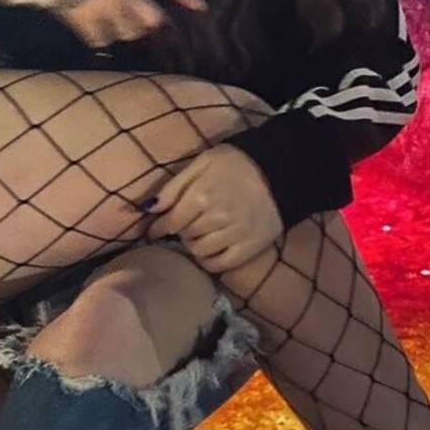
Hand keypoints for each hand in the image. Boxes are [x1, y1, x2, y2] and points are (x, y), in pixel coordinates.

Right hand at [55, 0, 206, 48]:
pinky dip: (98, 38)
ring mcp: (102, 10)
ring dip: (123, 31)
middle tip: (147, 23)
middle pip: (148, 17)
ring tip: (115, 26)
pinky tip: (93, 33)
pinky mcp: (84, 23)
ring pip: (126, 32)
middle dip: (149, 21)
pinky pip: (98, 40)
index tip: (201, 7)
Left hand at [145, 144, 282, 271]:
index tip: (154, 231)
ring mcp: (235, 235)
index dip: (159, 228)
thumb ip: (174, 186)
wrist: (280, 171)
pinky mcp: (251, 247)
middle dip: (181, 230)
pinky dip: (209, 261)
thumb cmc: (236, 164)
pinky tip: (210, 251)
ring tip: (200, 234)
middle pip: (185, 236)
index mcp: (201, 196)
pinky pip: (220, 265)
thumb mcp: (202, 163)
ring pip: (199, 252)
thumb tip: (150, 208)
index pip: (170, 222)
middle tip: (187, 223)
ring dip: (195, 244)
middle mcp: (217, 218)